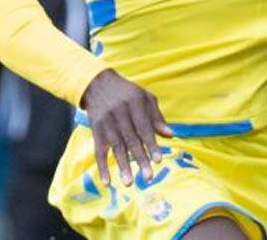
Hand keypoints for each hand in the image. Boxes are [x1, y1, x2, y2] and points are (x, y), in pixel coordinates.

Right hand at [80, 69, 172, 186]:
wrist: (98, 84)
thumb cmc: (128, 92)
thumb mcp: (145, 98)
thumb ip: (156, 117)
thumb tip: (170, 135)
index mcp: (135, 104)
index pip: (144, 128)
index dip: (151, 145)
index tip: (159, 161)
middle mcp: (119, 114)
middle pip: (131, 140)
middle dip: (140, 160)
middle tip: (148, 177)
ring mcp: (106, 123)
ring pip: (115, 148)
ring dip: (122, 166)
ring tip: (129, 183)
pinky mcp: (95, 130)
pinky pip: (99, 151)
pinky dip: (102, 167)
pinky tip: (107, 182)